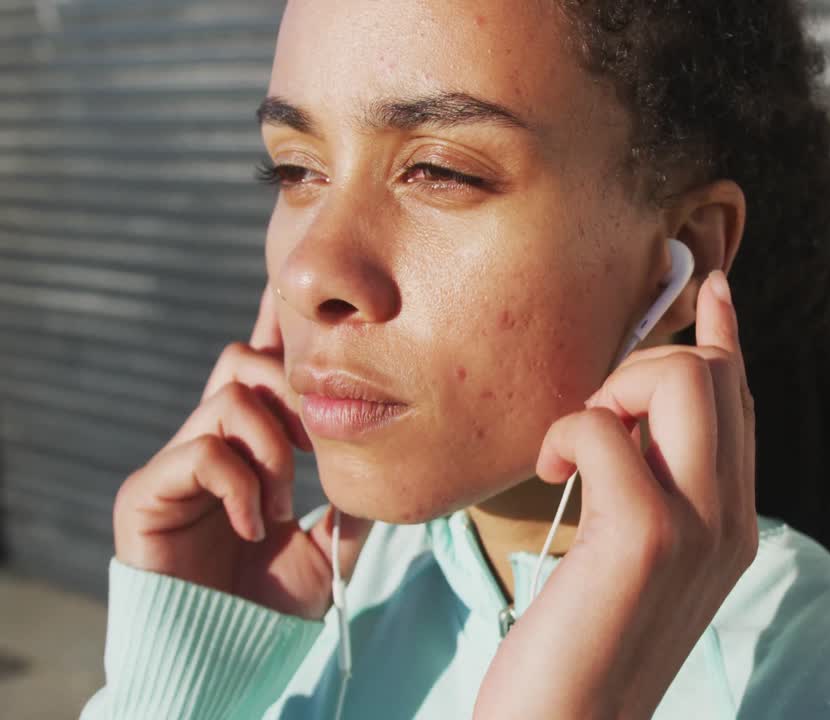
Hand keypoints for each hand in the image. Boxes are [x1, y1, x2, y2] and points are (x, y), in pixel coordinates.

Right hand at [112, 286, 371, 618]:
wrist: (230, 653)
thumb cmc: (273, 602)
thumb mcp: (330, 545)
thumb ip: (351, 500)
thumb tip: (389, 463)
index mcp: (249, 444)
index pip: (264, 369)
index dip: (284, 334)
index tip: (320, 321)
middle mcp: (210, 440)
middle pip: (244, 359)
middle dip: (294, 393)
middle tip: (319, 448)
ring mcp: (176, 462)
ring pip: (231, 395)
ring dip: (274, 450)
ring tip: (280, 505)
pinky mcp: (147, 491)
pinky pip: (204, 451)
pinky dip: (243, 486)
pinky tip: (255, 527)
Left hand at [475, 269, 757, 718]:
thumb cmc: (578, 652)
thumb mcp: (630, 563)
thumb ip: (650, 490)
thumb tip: (623, 421)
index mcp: (733, 525)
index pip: (743, 405)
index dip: (724, 339)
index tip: (711, 289)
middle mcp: (733, 520)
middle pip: (714, 374)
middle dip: (643, 366)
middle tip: (593, 420)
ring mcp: (699, 527)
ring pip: (680, 381)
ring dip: (611, 392)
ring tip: (575, 446)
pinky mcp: (646, 537)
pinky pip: (601, 428)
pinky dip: (565, 432)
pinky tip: (548, 470)